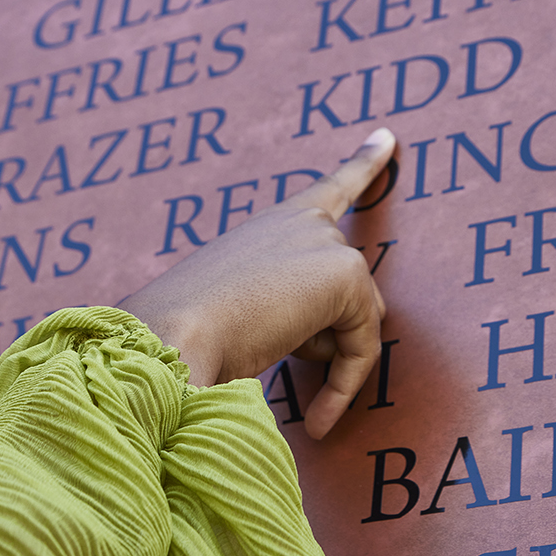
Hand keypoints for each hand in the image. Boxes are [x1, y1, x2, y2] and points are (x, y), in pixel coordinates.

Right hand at [121, 128, 394, 438]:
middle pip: (350, 292)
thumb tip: (328, 341)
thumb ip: (282, 312)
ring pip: (358, 320)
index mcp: (272, 225)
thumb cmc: (184, 340)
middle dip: (328, 341)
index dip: (364, 164)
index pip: (332, 188)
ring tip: (293, 399)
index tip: (388, 138)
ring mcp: (324, 240)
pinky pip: (364, 342)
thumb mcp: (232, 317)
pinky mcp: (344, 270)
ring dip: (332, 366)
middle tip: (294, 387)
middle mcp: (302, 221)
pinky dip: (345, 385)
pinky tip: (316, 418)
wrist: (167, 338)